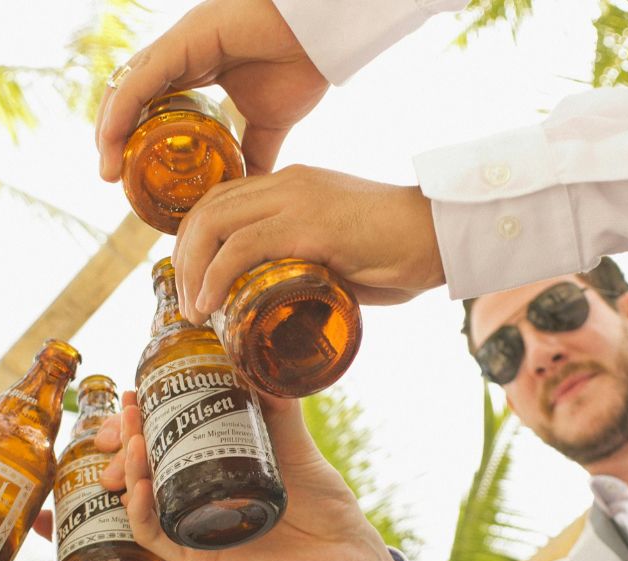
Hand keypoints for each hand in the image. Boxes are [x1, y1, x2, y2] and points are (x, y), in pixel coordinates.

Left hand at [95, 0, 328, 180]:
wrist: (321, 37)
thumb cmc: (301, 65)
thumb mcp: (271, 122)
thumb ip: (256, 152)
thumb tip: (251, 187)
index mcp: (196, 68)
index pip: (148, 103)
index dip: (132, 135)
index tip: (128, 174)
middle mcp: (180, 55)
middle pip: (129, 96)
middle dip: (114, 136)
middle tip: (111, 176)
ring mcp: (177, 46)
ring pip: (127, 88)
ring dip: (110, 128)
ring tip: (107, 167)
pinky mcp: (181, 41)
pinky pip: (140, 79)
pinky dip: (122, 110)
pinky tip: (112, 139)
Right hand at [98, 392, 418, 560]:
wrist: (346, 553)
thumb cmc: (323, 504)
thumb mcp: (294, 444)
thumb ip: (276, 405)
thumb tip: (254, 358)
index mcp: (213, 476)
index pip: (164, 446)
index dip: (143, 421)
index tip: (135, 393)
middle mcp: (198, 503)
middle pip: (145, 471)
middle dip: (128, 439)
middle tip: (128, 410)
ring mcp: (195, 532)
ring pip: (143, 502)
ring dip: (131, 469)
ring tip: (134, 438)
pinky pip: (156, 539)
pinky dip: (141, 513)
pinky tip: (139, 487)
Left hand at [173, 167, 442, 323]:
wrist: (442, 233)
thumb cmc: (404, 250)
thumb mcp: (344, 252)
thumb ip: (313, 266)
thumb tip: (290, 301)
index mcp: (294, 184)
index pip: (224, 199)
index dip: (197, 237)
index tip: (192, 277)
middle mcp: (288, 183)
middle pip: (208, 209)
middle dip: (185, 257)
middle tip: (187, 300)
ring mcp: (296, 200)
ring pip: (214, 224)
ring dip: (192, 271)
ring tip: (195, 310)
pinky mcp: (307, 224)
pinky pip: (241, 247)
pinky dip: (215, 277)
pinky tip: (209, 305)